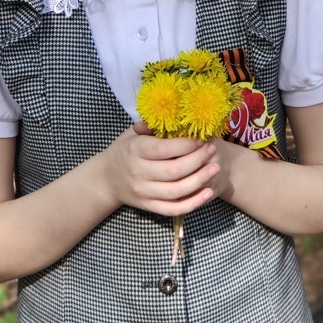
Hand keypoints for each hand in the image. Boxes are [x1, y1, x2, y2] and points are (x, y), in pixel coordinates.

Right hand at [101, 123, 220, 216]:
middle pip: (173, 171)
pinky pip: (173, 209)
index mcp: (135, 150)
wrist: (106, 179)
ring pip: (176, 191)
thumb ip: (153, 127)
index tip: (202, 138)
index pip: (164, 149)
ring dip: (199, 181)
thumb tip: (177, 113)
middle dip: (197, 160)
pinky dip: (192, 203)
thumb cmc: (126, 150)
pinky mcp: (148, 207)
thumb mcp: (133, 134)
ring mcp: (143, 192)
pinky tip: (207, 193)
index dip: (187, 144)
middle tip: (212, 150)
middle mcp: (138, 173)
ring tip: (215, 168)